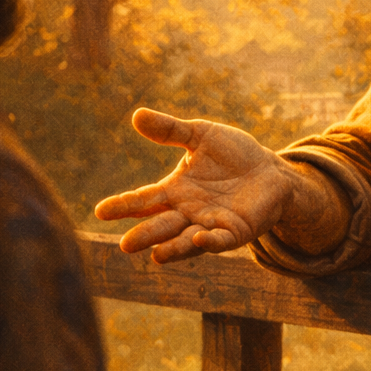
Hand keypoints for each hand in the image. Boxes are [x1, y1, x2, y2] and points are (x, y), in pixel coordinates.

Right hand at [94, 109, 346, 263]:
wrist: (270, 170)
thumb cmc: (233, 154)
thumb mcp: (200, 135)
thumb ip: (170, 130)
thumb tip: (137, 115)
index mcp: (175, 191)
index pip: (143, 200)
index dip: (123, 206)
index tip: (101, 212)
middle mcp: (188, 212)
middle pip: (161, 225)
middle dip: (145, 235)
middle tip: (125, 246)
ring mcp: (210, 224)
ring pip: (186, 239)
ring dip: (172, 248)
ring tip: (156, 255)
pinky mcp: (235, 232)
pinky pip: (219, 240)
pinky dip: (208, 242)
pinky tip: (198, 239)